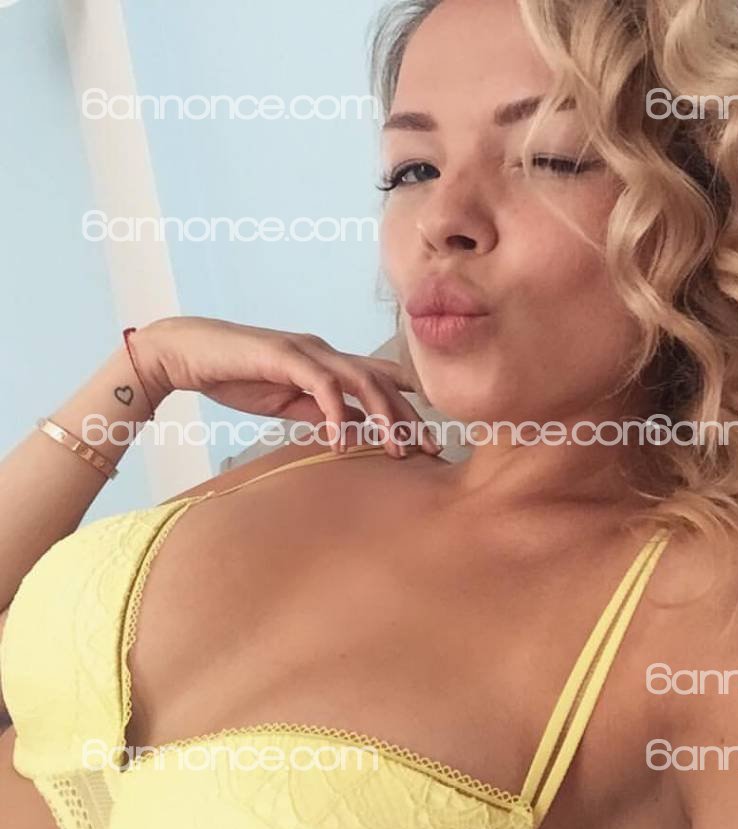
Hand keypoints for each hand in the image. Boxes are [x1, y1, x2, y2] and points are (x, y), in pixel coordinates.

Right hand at [128, 316, 436, 457]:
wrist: (189, 354)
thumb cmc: (239, 376)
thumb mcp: (290, 403)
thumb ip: (321, 413)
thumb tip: (353, 432)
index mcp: (331, 364)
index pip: (384, 382)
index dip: (411, 409)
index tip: (430, 443)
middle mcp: (328, 353)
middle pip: (385, 383)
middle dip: (411, 418)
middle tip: (432, 451)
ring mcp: (309, 352)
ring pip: (363, 381)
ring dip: (384, 417)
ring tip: (397, 451)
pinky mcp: (286, 355)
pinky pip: (322, 386)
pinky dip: (336, 414)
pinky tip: (341, 443)